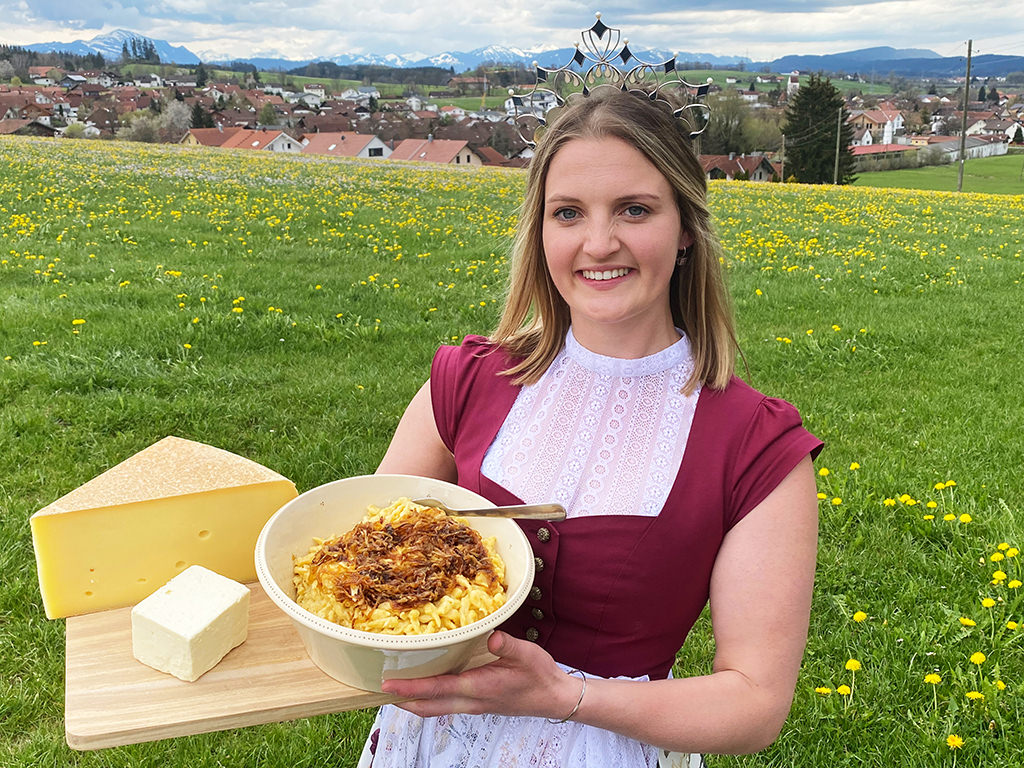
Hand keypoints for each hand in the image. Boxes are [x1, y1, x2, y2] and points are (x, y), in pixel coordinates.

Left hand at [379, 630, 583, 719]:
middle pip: (428, 706)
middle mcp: (472, 701)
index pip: (437, 689)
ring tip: (396, 688)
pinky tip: (427, 685)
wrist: (555, 698)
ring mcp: (474, 705)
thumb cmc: (541, 676)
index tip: (388, 684)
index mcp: (479, 688)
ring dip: (414, 700)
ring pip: (436, 708)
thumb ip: (507, 645)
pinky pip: (446, 704)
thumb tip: (491, 637)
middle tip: (380, 689)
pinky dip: (430, 697)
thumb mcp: (527, 655)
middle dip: (403, 699)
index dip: (411, 687)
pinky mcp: (478, 703)